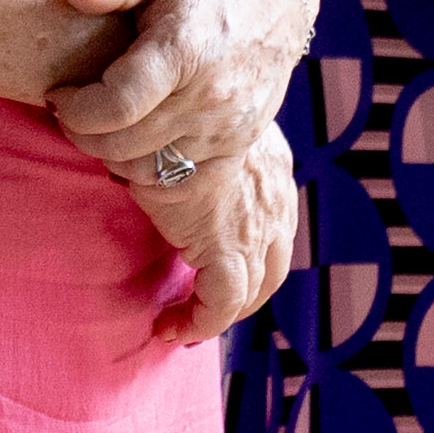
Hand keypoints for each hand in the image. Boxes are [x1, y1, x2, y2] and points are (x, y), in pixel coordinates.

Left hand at [48, 0, 314, 182]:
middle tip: (70, 111)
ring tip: (101, 125)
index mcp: (183, 51)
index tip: (57, 93)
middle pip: (124, 145)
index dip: (74, 108)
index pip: (115, 106)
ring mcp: (229, 127)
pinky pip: (186, 185)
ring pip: (150, 170)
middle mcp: (210, 98)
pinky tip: (135, 148)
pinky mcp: (240, 144)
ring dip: (112, 155)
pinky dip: (152, 176)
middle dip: (82, 133)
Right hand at [123, 128, 302, 347]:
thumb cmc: (169, 107)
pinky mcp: (226, 245)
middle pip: (272, 266)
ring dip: (220, 312)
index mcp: (274, 168)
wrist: (167, 105)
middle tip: (203, 308)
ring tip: (182, 322)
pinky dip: (200, 321)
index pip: (276, 226)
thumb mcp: (197, 124)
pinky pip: (222, 302)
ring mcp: (258, 226)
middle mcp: (276, 201)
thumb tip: (157, 160)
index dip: (253, 255)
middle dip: (242, 296)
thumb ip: (195, 147)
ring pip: (252, 289)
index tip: (214, 271)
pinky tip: (170, 327)